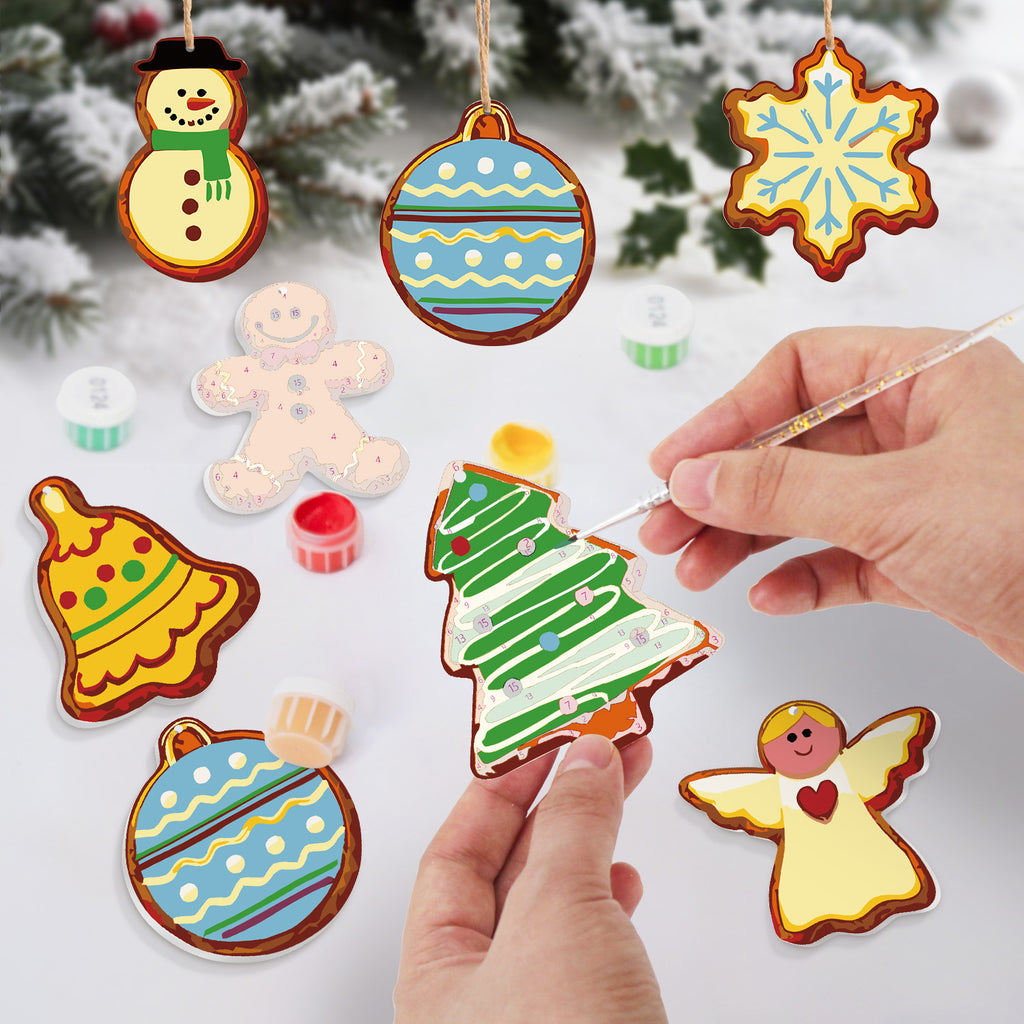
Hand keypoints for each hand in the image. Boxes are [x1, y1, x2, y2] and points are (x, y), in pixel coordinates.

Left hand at [393, 735, 667, 1023]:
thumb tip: (586, 760)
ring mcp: (534, 1011)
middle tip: (596, 750)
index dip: (499, 790)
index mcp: (437, 972)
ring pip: (555, 904)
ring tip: (621, 784)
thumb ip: (572, 827)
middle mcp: (478, 995)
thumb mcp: (558, 912)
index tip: (541, 745)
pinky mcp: (586, 1023)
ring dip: (591, 841)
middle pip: (511, 871)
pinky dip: (610, 900)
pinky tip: (625, 880)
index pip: (454, 855)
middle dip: (559, 803)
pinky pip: (589, 942)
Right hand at [639, 327, 1023, 672]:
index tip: (675, 464)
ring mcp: (926, 493)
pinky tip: (769, 597)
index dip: (727, 415)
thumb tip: (689, 478)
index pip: (799, 372)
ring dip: (749, 537)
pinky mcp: (931, 555)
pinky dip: (805, 575)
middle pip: (794, 444)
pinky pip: (848, 556)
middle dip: (725, 489)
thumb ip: (780, 488)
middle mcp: (923, 426)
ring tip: (695, 571)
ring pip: (812, 504)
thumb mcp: (893, 503)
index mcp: (927, 375)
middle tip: (665, 530)